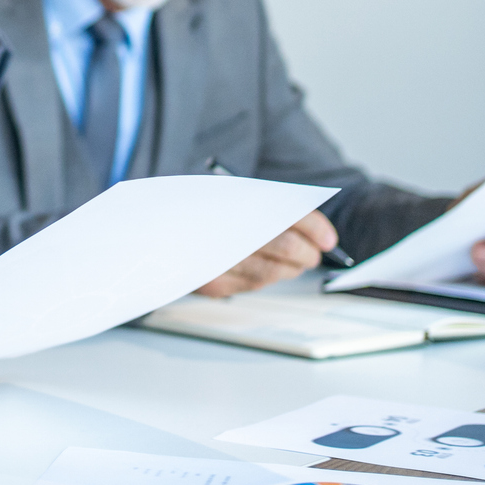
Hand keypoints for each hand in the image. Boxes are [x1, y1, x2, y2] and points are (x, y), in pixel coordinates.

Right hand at [192, 210, 338, 297]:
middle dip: (307, 253)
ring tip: (295, 263)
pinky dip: (267, 278)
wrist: (156, 227)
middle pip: (286, 247)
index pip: (289, 214)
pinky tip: (267, 271)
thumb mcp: (233, 198)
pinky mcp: (211, 284)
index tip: (328, 239)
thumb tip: (314, 232)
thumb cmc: (199, 211)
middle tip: (313, 254)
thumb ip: (270, 209)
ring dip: (290, 269)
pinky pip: (252, 286)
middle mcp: (224, 233)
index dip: (315, 227)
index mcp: (234, 202)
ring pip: (272, 272)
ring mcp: (216, 263)